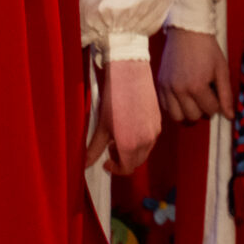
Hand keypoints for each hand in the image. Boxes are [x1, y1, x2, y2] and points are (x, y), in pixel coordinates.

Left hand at [98, 59, 161, 173]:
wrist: (130, 74)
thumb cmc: (113, 99)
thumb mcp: (101, 126)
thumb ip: (94, 148)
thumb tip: (84, 164)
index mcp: (130, 145)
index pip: (127, 169)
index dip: (115, 168)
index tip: (105, 160)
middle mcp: (146, 141)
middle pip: (137, 162)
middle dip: (123, 160)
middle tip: (110, 147)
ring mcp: (155, 131)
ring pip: (145, 151)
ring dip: (132, 151)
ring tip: (120, 136)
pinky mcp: (159, 121)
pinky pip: (151, 139)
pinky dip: (141, 140)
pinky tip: (130, 126)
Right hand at [157, 26, 233, 122]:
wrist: (187, 32)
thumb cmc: (208, 50)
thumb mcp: (222, 70)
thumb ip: (226, 95)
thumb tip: (230, 116)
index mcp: (197, 86)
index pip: (210, 110)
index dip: (217, 106)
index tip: (218, 97)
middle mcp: (179, 90)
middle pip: (192, 117)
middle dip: (203, 111)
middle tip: (207, 99)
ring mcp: (167, 88)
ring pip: (176, 117)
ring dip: (187, 113)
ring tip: (195, 102)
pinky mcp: (160, 85)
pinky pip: (165, 107)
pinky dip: (175, 107)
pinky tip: (183, 98)